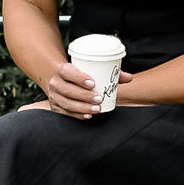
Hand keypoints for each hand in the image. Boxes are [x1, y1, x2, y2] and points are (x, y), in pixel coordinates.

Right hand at [18, 62, 133, 118]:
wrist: (62, 81)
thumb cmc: (80, 75)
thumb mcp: (91, 70)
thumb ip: (110, 73)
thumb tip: (129, 77)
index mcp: (62, 69)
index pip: (67, 72)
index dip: (79, 78)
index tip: (93, 83)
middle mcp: (55, 82)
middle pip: (68, 90)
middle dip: (84, 96)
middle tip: (99, 99)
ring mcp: (54, 96)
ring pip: (67, 103)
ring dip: (82, 107)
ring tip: (97, 109)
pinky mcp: (55, 107)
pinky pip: (66, 113)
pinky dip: (78, 115)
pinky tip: (88, 115)